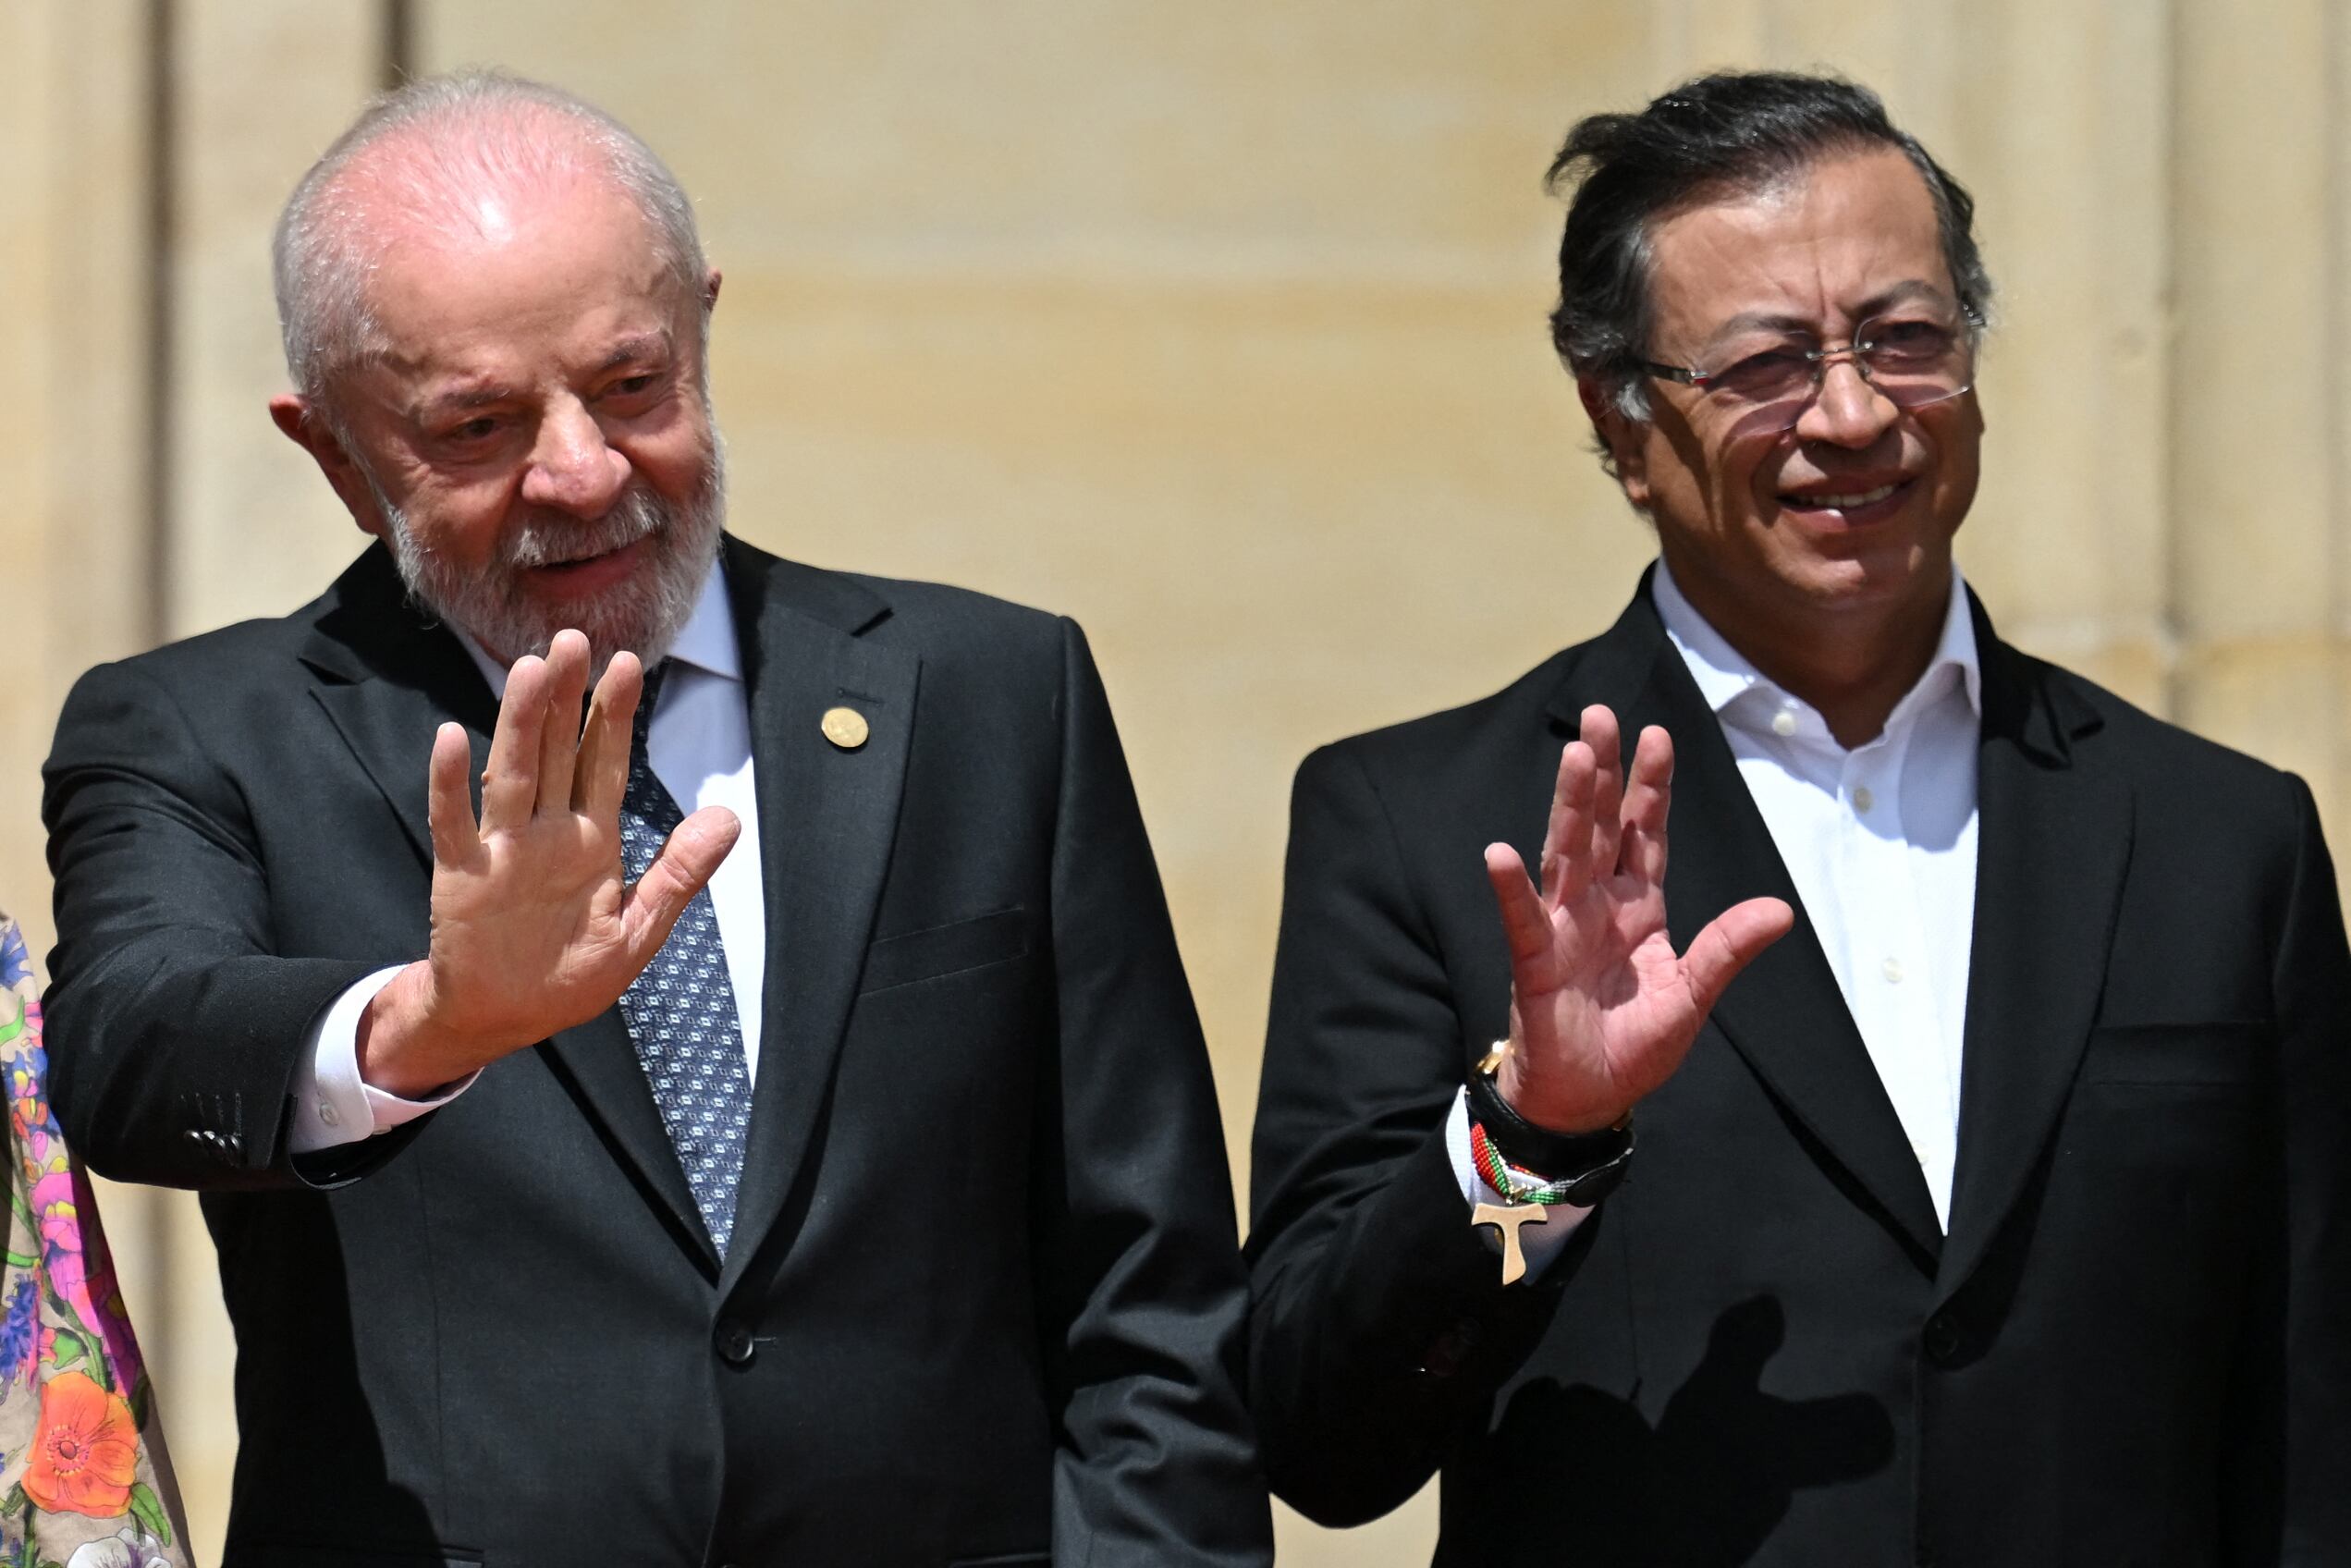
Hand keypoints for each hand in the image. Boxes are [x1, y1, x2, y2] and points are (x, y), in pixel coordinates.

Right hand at [357, 630, 741, 1095]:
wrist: (505, 1020)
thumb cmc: (571, 975)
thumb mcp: (640, 929)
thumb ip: (679, 872)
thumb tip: (729, 816)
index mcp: (591, 841)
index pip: (604, 763)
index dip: (615, 715)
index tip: (628, 663)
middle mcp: (546, 833)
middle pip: (558, 752)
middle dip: (568, 698)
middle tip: (576, 638)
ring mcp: (502, 850)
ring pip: (512, 773)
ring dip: (521, 722)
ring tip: (532, 670)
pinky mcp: (461, 876)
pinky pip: (454, 823)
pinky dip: (450, 782)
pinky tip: (451, 738)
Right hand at [1483, 705, 1791, 1132]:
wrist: (1586, 1098)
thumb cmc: (1634, 1045)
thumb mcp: (1693, 995)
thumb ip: (1727, 948)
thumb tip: (1782, 910)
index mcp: (1638, 906)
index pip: (1644, 833)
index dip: (1651, 787)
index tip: (1656, 734)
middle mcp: (1597, 904)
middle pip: (1599, 826)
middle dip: (1603, 772)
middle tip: (1600, 715)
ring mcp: (1561, 927)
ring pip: (1565, 853)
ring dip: (1568, 806)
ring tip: (1575, 757)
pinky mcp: (1534, 961)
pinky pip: (1521, 918)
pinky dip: (1510, 888)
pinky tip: (1499, 853)